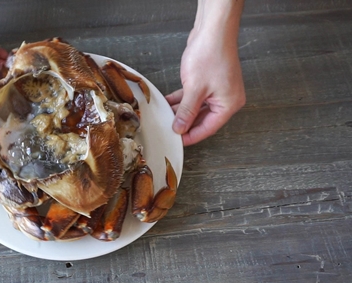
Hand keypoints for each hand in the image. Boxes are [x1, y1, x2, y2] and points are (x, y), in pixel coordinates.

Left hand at [166, 0, 245, 145]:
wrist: (212, 30)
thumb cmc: (210, 55)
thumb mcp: (194, 89)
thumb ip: (186, 111)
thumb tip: (180, 128)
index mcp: (228, 105)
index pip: (208, 128)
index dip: (191, 136)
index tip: (177, 141)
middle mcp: (226, 99)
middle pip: (202, 119)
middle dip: (184, 123)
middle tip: (169, 129)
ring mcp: (217, 90)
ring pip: (196, 107)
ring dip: (181, 111)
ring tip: (165, 116)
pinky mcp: (208, 81)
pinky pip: (194, 96)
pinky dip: (181, 100)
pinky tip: (168, 102)